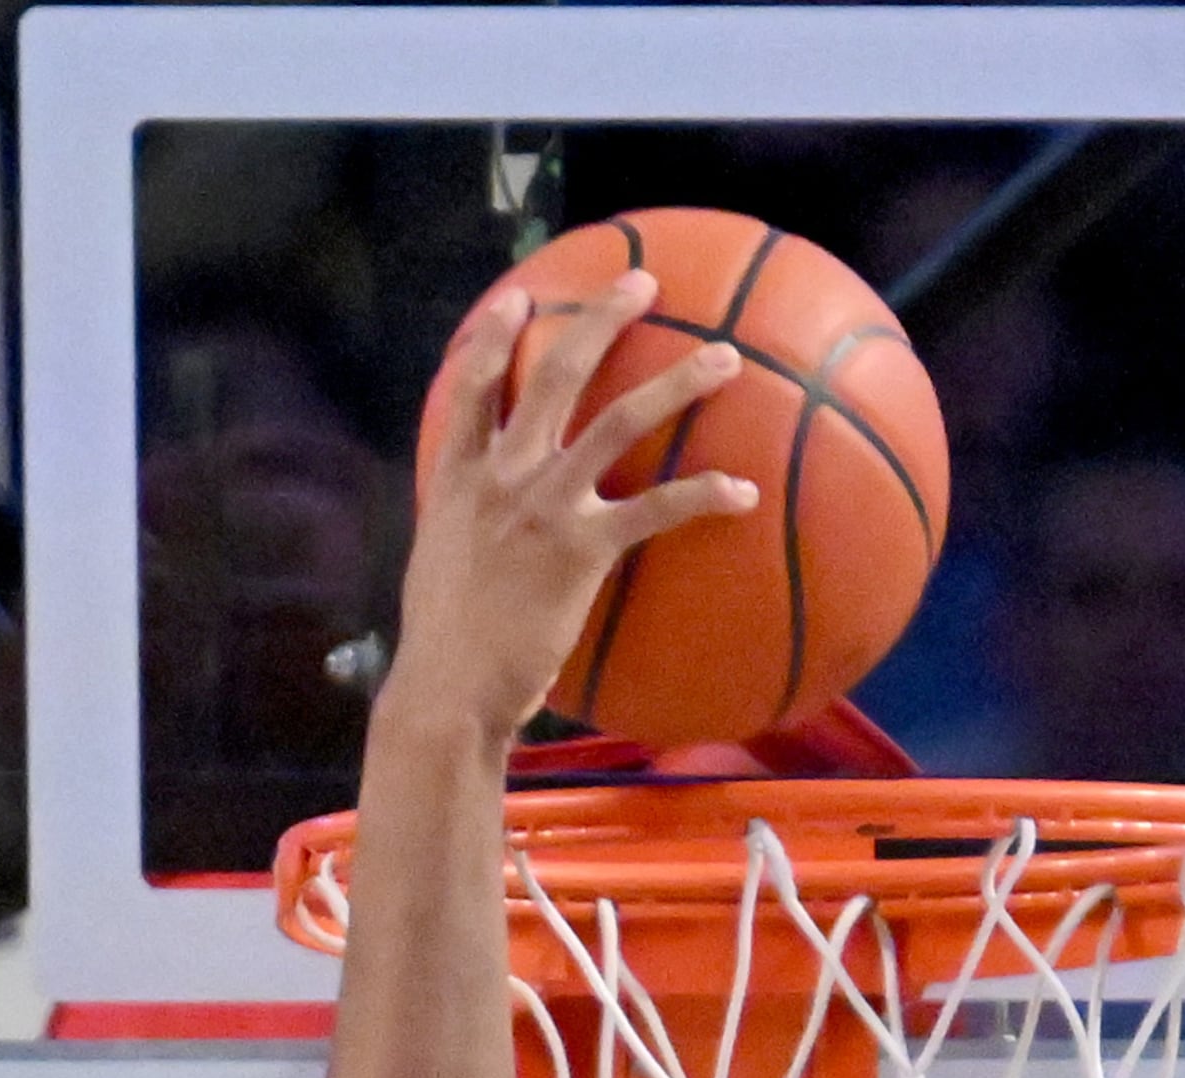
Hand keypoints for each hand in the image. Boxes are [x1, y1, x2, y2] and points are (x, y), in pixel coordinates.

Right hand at [383, 271, 756, 752]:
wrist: (451, 688)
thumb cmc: (447, 643)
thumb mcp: (440, 564)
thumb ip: (466, 527)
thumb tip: (485, 528)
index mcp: (462, 474)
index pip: (474, 382)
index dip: (498, 335)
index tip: (522, 297)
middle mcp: (505, 473)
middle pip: (557, 371)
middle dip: (603, 318)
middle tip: (642, 283)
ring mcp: (547, 504)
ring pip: (619, 420)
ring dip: (677, 382)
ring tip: (724, 357)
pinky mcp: (584, 548)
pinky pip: (656, 510)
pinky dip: (704, 496)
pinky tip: (744, 491)